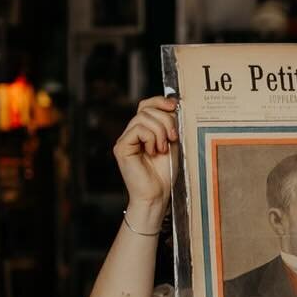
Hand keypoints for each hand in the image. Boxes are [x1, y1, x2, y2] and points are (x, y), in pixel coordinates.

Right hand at [114, 97, 177, 224]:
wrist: (157, 195)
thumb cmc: (165, 173)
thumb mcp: (172, 144)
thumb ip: (170, 126)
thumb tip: (172, 106)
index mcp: (144, 130)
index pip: (146, 105)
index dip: (160, 101)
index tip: (174, 106)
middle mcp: (132, 132)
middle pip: (146, 109)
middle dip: (165, 120)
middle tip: (172, 138)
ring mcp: (125, 139)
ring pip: (142, 118)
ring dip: (160, 131)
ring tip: (162, 148)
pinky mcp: (121, 147)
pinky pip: (138, 129)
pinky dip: (151, 138)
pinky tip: (153, 152)